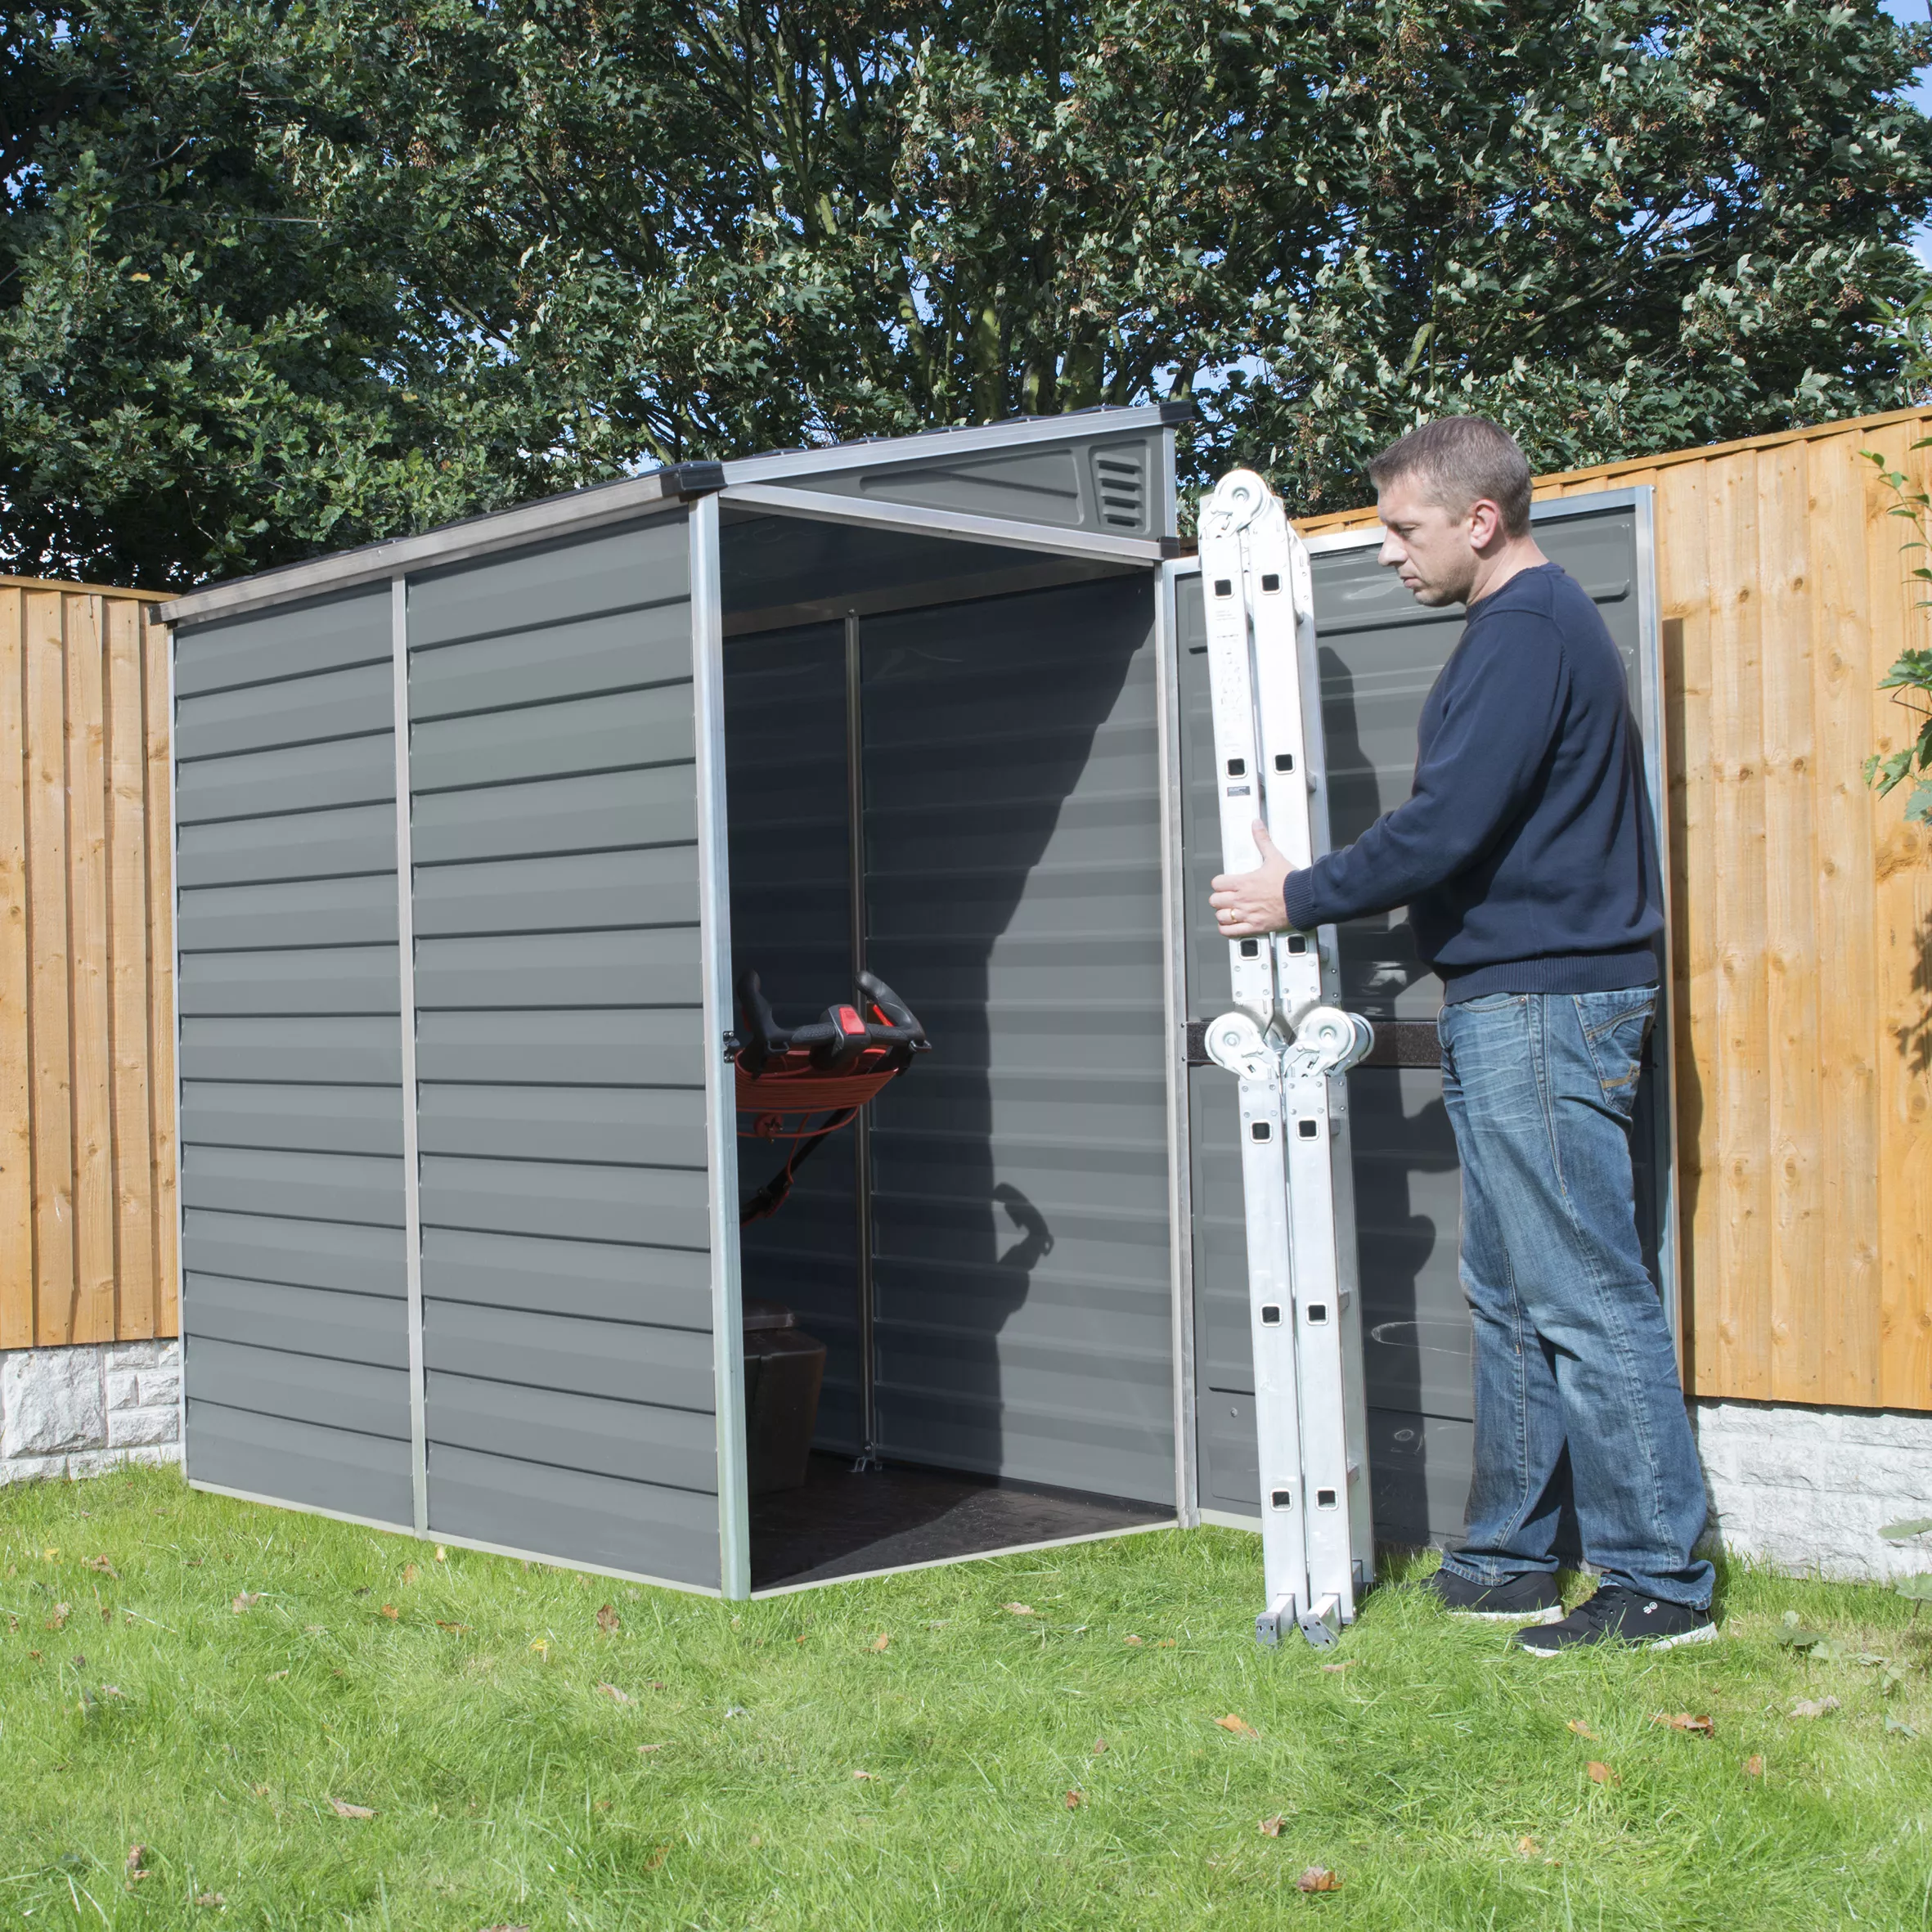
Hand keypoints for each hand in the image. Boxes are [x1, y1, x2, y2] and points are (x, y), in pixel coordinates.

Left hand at [1210, 820, 1293, 938]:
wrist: (1304, 898)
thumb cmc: (1291, 881)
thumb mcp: (1274, 856)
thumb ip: (1262, 840)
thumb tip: (1257, 825)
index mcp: (1244, 882)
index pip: (1217, 883)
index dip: (1219, 883)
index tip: (1224, 884)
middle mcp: (1242, 899)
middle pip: (1215, 901)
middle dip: (1219, 899)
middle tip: (1226, 898)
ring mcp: (1247, 914)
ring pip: (1221, 917)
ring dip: (1223, 914)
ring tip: (1228, 912)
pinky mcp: (1255, 927)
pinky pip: (1231, 932)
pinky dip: (1227, 930)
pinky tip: (1230, 926)